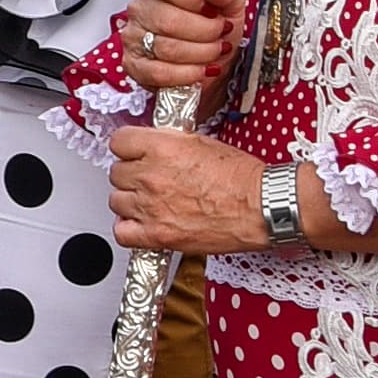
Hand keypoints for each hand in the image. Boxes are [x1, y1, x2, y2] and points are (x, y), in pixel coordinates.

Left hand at [108, 122, 265, 256]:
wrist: (261, 206)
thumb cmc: (241, 178)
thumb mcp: (200, 142)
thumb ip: (168, 142)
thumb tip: (151, 144)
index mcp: (161, 148)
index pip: (119, 142)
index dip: (128, 148)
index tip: (135, 153)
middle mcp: (151, 177)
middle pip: (116, 172)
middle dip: (132, 174)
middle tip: (150, 178)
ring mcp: (151, 208)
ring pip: (116, 201)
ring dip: (130, 200)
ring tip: (150, 201)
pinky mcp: (157, 235)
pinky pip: (122, 232)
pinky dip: (129, 229)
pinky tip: (143, 223)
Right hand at [121, 0, 243, 99]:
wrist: (213, 61)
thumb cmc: (216, 27)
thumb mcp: (230, 3)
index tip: (210, 9)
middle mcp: (141, 8)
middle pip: (169, 20)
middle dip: (205, 32)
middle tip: (220, 34)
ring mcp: (134, 37)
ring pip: (167, 48)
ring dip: (201, 54)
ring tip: (215, 52)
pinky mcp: (134, 66)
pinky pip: (159, 73)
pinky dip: (187, 74)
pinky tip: (201, 70)